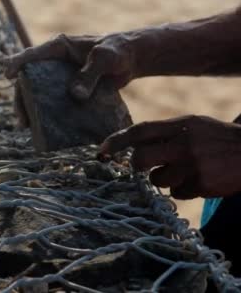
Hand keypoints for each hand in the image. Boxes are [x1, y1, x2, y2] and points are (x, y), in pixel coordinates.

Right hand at [2, 32, 142, 127]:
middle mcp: (53, 62)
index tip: (8, 75)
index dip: (18, 63)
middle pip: (29, 80)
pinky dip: (47, 114)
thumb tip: (75, 96)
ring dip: (30, 109)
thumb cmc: (116, 51)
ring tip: (26, 126)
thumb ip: (89, 75)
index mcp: (58, 48)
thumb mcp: (104, 59)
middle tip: (22, 118)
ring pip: (37, 93)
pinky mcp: (67, 90)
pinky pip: (52, 102)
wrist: (130, 60)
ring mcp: (58, 77)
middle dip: (21, 98)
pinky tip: (44, 129)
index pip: (32, 54)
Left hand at [99, 115, 240, 199]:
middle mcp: (185, 143)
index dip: (117, 141)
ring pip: (158, 180)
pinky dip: (184, 190)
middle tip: (143, 168)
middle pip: (141, 159)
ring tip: (186, 171)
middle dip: (137, 166)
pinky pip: (178, 193)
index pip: (141, 131)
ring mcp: (193, 165)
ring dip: (165, 179)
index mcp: (182, 125)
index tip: (101, 151)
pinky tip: (200, 180)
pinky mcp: (202, 184)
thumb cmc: (217, 139)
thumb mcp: (194, 126)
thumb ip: (166, 133)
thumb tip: (133, 147)